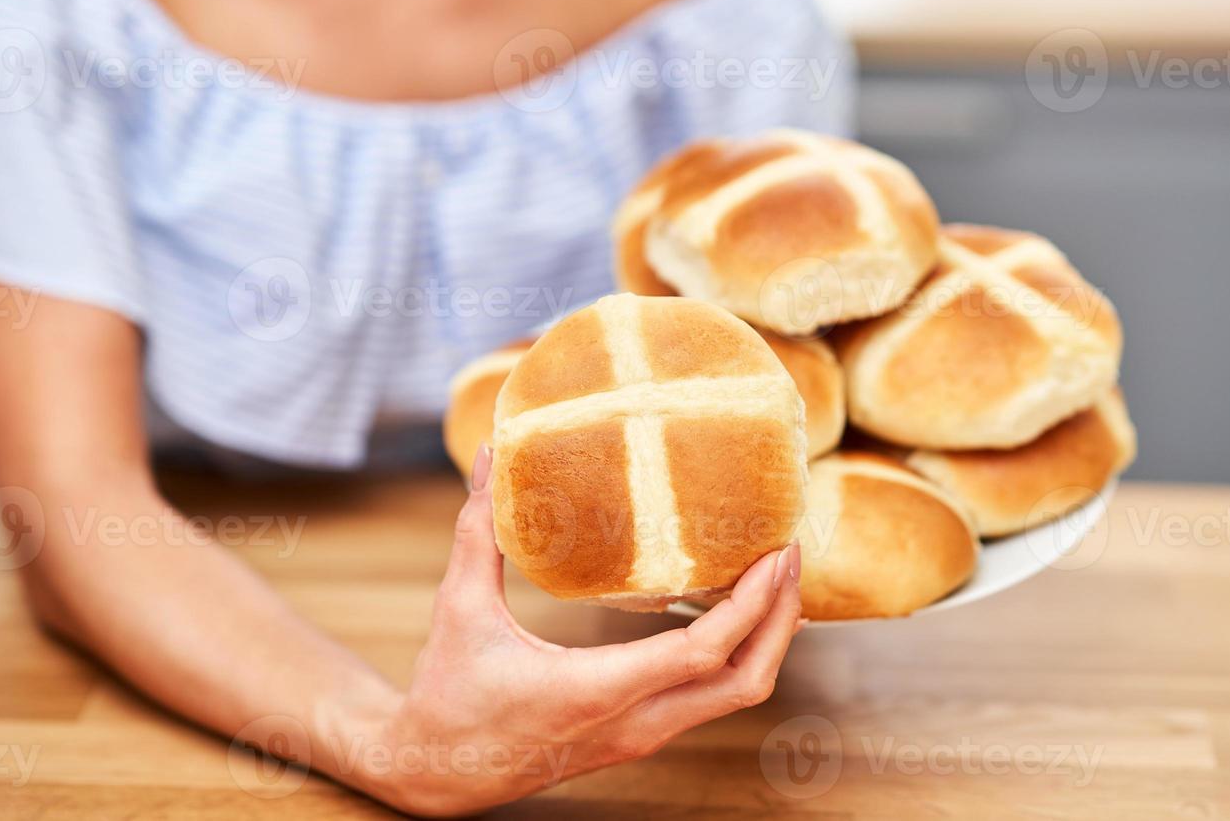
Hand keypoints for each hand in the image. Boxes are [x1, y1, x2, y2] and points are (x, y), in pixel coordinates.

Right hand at [368, 446, 802, 816]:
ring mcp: (642, 734)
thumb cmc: (448, 693)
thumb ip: (477, 531)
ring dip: (767, 638)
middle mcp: (634, 722)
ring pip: (736, 696)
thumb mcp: (459, 607)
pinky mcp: (641, 734)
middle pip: (744, 683)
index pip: (702, 655)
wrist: (439, 775)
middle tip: (790, 554)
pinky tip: (738, 612)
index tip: (776, 555)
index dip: (751, 606)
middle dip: (780, 618)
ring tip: (777, 576)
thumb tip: (484, 455)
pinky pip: (713, 697)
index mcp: (597, 691)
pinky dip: (740, 655)